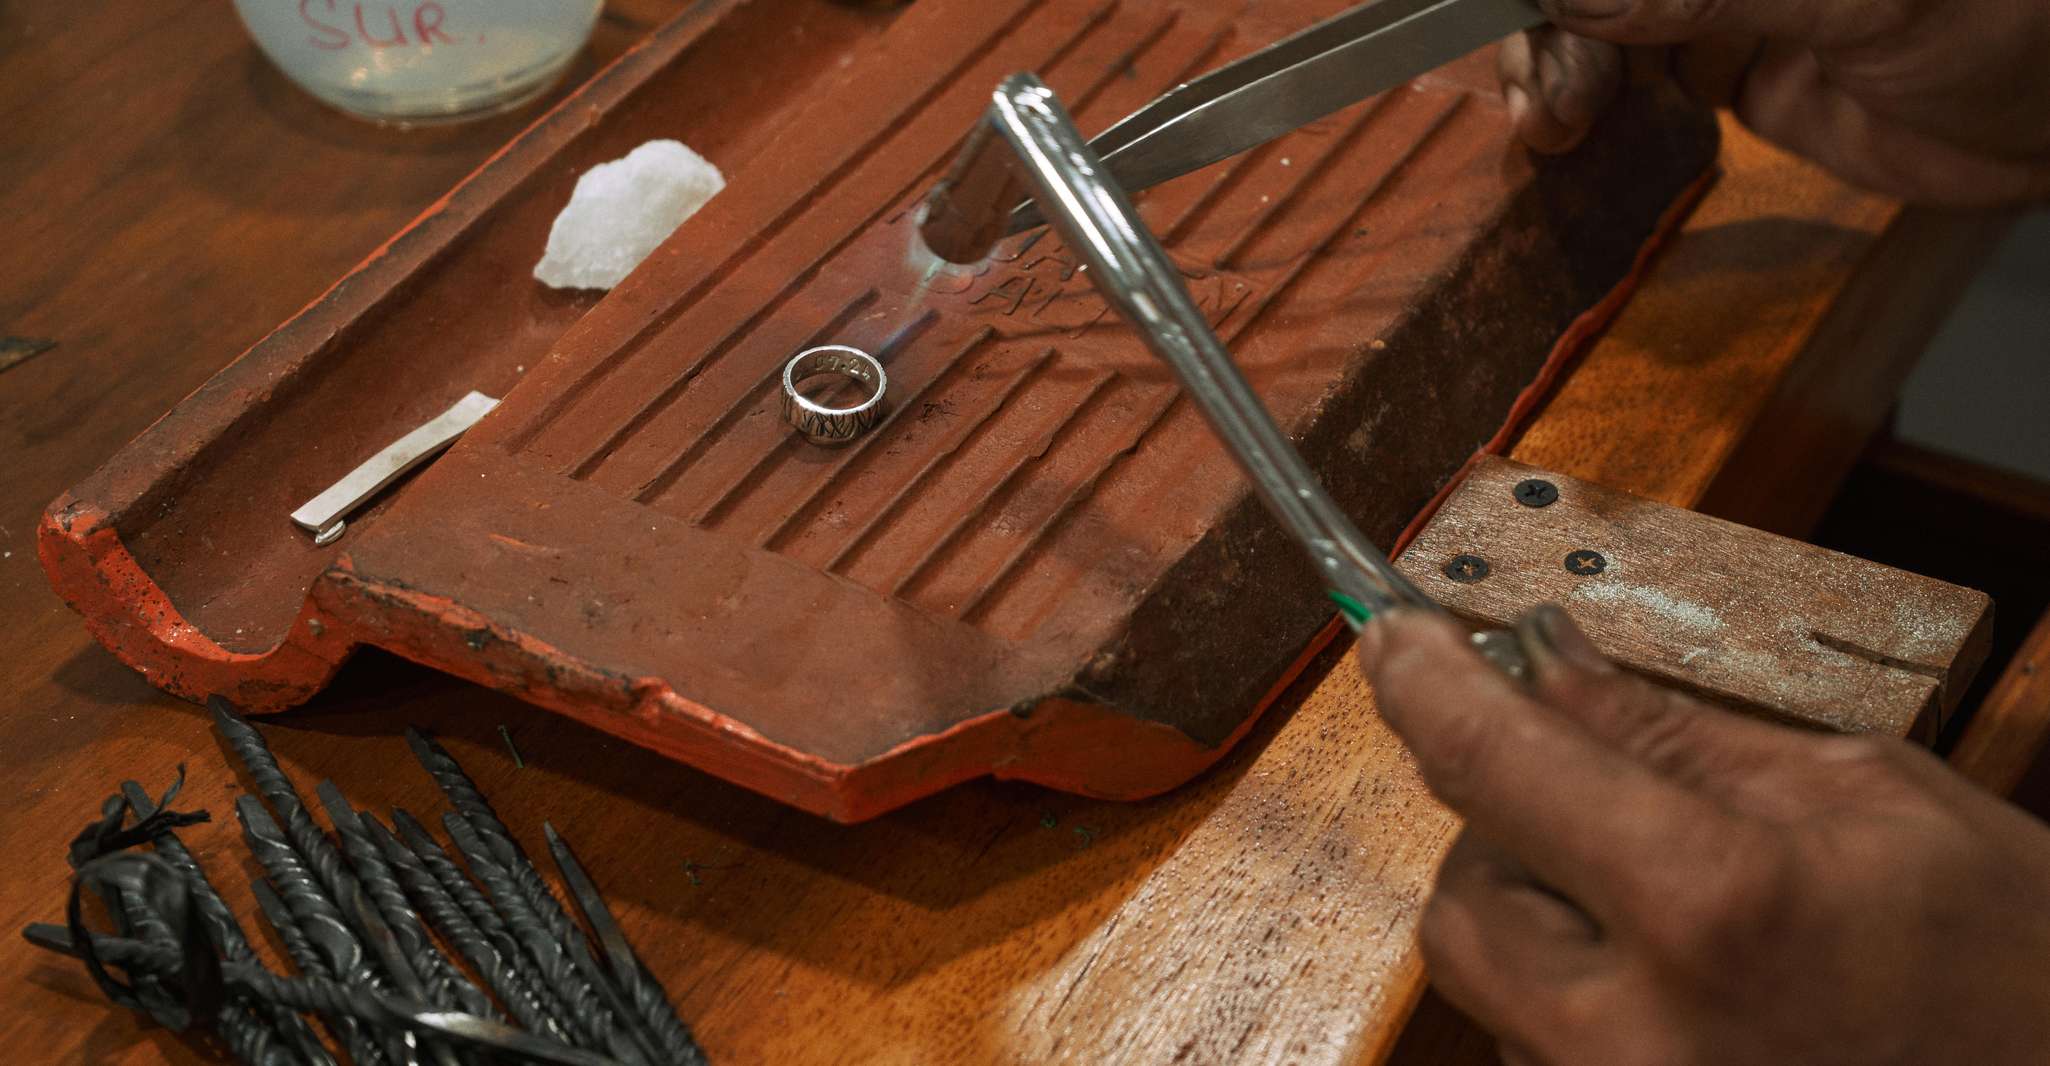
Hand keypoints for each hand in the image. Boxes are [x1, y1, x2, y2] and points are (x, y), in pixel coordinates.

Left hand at [1356, 605, 2049, 1064]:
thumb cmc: (2019, 967)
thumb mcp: (1871, 803)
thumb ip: (1682, 738)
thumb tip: (1542, 666)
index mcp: (1715, 911)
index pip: (1494, 766)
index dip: (1424, 684)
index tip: (1393, 637)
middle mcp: (1640, 1038)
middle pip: (1461, 900)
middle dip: (1506, 836)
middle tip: (1602, 803)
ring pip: (1497, 986)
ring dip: (1548, 922)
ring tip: (1684, 914)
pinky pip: (1545, 1050)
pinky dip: (1585, 997)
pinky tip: (1694, 986)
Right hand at [1496, 0, 2049, 206]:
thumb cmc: (2006, 16)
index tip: (1506, 10)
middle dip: (1550, 25)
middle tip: (1549, 93)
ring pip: (1601, 19)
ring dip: (1555, 65)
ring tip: (1554, 120)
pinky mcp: (1736, 61)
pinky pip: (1635, 72)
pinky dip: (1588, 99)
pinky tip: (1566, 124)